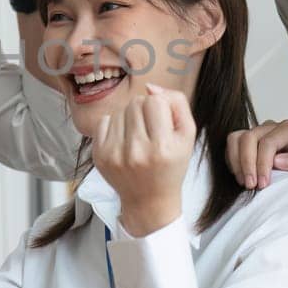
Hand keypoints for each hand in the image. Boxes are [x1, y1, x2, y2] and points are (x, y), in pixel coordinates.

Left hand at [93, 84, 195, 235]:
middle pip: (136, 103)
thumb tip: (151, 87)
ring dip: (129, 118)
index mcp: (163, 147)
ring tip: (138, 137)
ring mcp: (115, 154)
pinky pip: (103, 121)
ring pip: (120, 110)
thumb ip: (177, 103)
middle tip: (150, 130)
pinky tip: (123, 140)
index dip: (160, 107)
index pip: (154, 102)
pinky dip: (114, 126)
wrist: (149, 200)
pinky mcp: (99, 156)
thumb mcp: (187, 135)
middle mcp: (137, 152)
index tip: (162, 123)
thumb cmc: (171, 165)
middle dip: (144, 111)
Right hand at [227, 119, 287, 191]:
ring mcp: (258, 132)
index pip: (268, 142)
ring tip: (244, 182)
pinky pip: (232, 145)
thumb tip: (277, 161)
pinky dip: (233, 161)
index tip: (262, 184)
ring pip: (236, 138)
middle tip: (251, 185)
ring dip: (237, 161)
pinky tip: (242, 176)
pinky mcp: (247, 140)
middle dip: (247, 163)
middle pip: (250, 138)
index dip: (262, 163)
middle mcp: (272, 127)